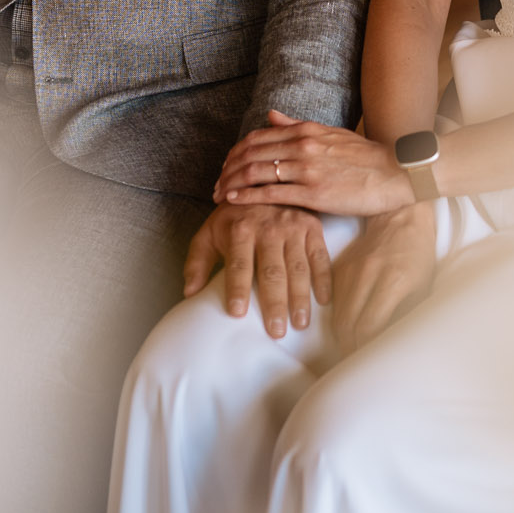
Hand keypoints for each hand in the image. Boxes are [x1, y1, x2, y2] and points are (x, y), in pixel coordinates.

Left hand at [182, 202, 331, 337]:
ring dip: (300, 298)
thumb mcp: (209, 232)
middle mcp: (268, 228)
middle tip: (276, 331)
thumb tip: (190, 293)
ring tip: (300, 323)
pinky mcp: (312, 227)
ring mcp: (293, 227)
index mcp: (240, 229)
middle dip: (274, 303)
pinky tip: (323, 301)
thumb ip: (197, 261)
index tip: (237, 313)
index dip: (237, 289)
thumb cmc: (233, 216)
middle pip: (272, 271)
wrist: (263, 181)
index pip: (239, 264)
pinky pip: (320, 257)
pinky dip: (323, 279)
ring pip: (298, 268)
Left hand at [215, 111, 413, 217]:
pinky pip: (271, 193)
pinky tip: (234, 202)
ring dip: (232, 184)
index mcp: (305, 131)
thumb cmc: (365, 157)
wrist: (396, 173)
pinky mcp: (313, 193)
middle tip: (216, 185)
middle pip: (250, 154)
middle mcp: (302, 145)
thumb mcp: (330, 133)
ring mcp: (306, 169)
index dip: (235, 152)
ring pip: (255, 172)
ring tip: (219, 196)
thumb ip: (297, 125)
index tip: (226, 166)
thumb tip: (271, 114)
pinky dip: (247, 196)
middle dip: (228, 170)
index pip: (257, 137)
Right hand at [332, 203, 437, 353]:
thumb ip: (409, 314)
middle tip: (357, 363)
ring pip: (338, 315)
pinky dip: (339, 320)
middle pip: (348, 324)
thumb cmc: (418, 254)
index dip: (366, 350)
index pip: (369, 326)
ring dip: (343, 338)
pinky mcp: (341, 268)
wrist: (400, 216)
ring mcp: (352, 270)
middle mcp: (368, 274)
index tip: (370, 362)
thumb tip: (397, 344)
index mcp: (394, 280)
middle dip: (351, 349)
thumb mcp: (423, 285)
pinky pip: (334, 302)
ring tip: (352, 351)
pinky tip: (348, 330)